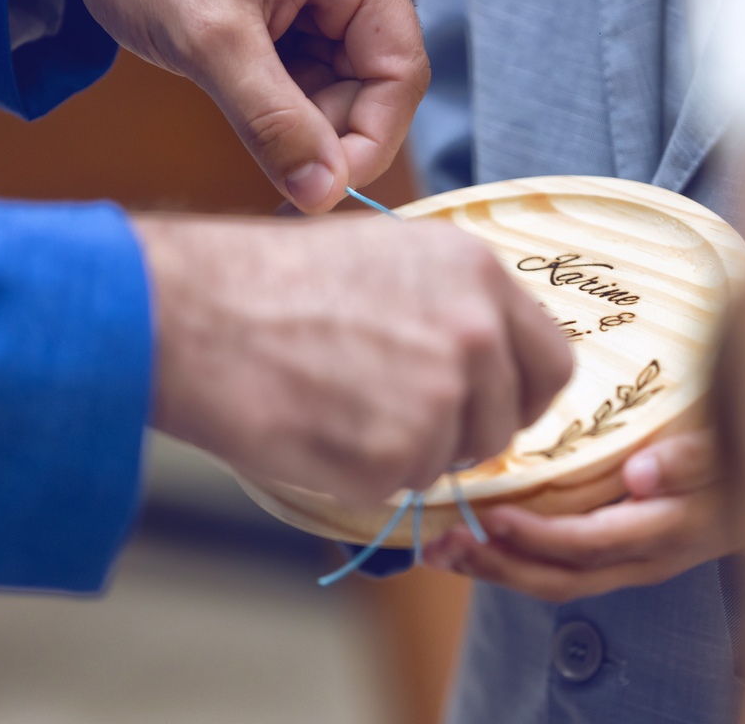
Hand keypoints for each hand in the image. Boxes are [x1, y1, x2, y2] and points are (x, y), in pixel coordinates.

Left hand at [9, 0, 427, 212]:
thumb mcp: (209, 39)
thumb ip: (272, 121)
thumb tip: (322, 193)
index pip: (398, 71)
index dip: (371, 139)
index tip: (325, 189)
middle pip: (372, 83)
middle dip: (326, 132)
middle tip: (280, 166)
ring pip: (339, 86)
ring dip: (298, 120)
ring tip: (240, 110)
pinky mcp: (292, 9)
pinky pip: (306, 75)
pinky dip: (278, 103)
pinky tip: (238, 95)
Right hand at [132, 213, 572, 504]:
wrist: (192, 312)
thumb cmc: (273, 284)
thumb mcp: (388, 259)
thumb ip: (454, 306)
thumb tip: (490, 361)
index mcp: (478, 271)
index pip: (553, 362)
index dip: (520, 394)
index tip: (490, 405)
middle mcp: (476, 329)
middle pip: (509, 419)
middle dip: (466, 431)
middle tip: (399, 416)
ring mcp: (443, 393)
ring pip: (455, 456)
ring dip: (410, 450)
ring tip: (342, 405)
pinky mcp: (401, 450)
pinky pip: (403, 485)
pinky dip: (366, 473)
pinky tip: (320, 426)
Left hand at [423, 430, 744, 602]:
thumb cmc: (744, 455)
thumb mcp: (730, 449)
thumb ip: (692, 459)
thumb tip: (642, 473)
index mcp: (666, 533)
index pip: (590, 543)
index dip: (538, 537)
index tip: (489, 517)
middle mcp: (643, 560)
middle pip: (560, 578)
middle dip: (498, 566)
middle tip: (444, 544)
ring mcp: (629, 565)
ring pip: (554, 581)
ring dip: (496, 569)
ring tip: (443, 551)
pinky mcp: (617, 558)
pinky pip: (560, 570)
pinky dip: (513, 559)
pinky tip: (476, 542)